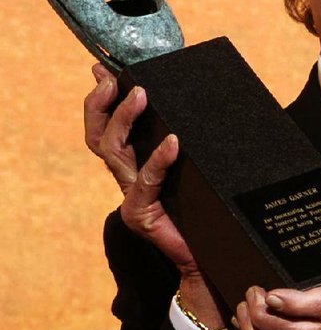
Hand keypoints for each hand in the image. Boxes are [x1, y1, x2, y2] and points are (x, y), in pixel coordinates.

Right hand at [84, 65, 223, 326]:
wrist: (213, 260)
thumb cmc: (210, 213)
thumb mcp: (197, 170)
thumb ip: (189, 143)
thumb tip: (202, 107)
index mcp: (135, 168)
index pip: (106, 129)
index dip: (101, 101)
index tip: (103, 70)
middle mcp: (127, 181)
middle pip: (99, 137)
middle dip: (103, 104)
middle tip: (117, 80)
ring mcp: (131, 198)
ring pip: (113, 152)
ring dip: (125, 119)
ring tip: (142, 95)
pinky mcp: (141, 215)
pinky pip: (146, 181)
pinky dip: (158, 159)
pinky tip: (173, 142)